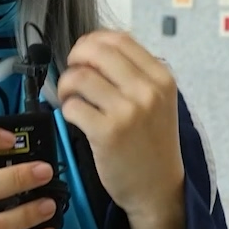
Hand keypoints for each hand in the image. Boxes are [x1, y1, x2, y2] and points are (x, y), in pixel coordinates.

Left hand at [55, 31, 186, 228]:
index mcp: (161, 78)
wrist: (158, 189)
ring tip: (71, 99)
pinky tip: (75, 119)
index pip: (119, 39)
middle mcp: (147, 91)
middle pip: (96, 51)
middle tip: (72, 75)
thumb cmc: (153, 145)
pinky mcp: (107, 133)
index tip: (84, 54)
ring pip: (79, 77)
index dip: (93, 41)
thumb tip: (95, 49)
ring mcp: (128, 112)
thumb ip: (135, 74)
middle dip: (75, 58)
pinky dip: (67, 109)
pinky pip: (72, 106)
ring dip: (66, 85)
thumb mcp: (159, 101)